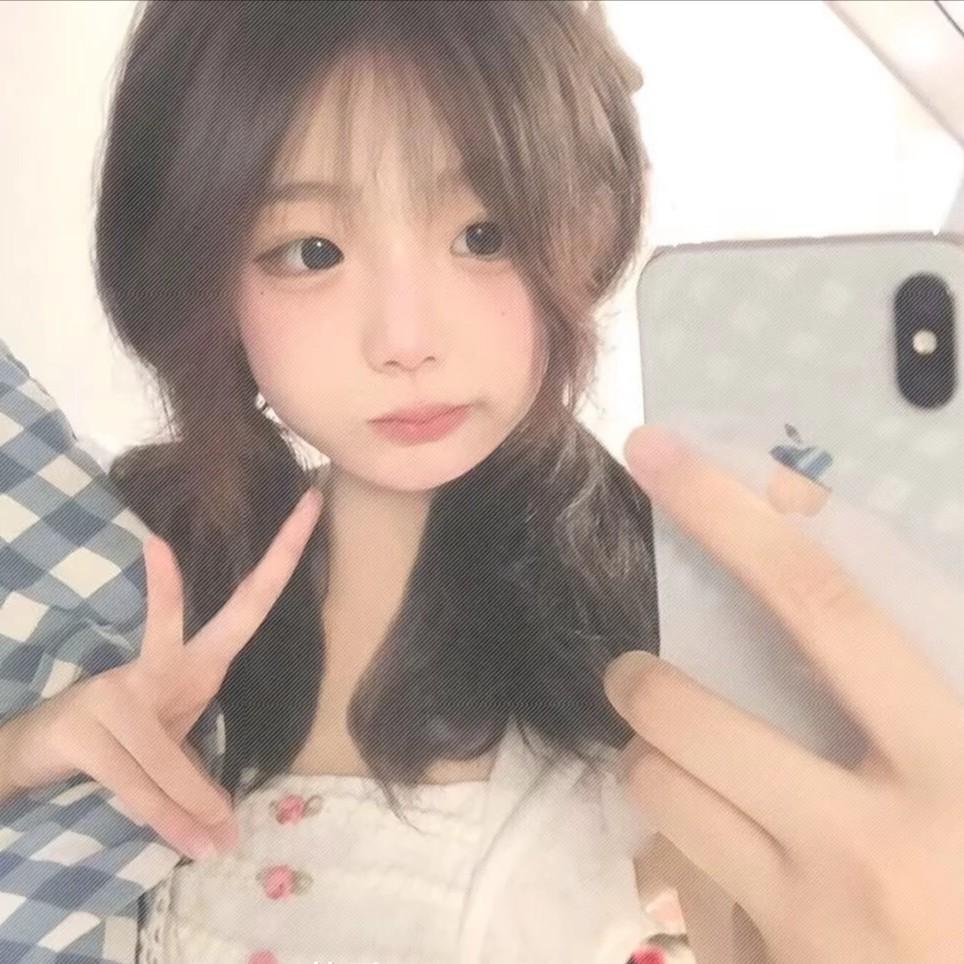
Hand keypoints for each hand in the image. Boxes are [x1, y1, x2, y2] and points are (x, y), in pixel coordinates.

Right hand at [3, 487, 322, 860]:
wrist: (34, 757)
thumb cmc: (116, 744)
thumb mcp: (164, 754)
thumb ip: (194, 770)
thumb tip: (227, 821)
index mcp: (192, 665)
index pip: (247, 607)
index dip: (280, 560)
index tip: (312, 507)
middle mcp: (162, 663)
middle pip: (235, 613)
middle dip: (278, 562)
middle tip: (313, 504)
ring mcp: (123, 688)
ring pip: (172, 748)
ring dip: (193, 804)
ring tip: (221, 840)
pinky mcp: (90, 727)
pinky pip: (136, 782)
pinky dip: (165, 819)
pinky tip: (194, 833)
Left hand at [605, 425, 963, 963]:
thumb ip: (921, 668)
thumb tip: (818, 556)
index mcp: (949, 757)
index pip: (822, 606)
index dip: (730, 518)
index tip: (656, 454)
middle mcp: (872, 839)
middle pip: (688, 714)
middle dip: (639, 681)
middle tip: (636, 674)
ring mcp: (811, 918)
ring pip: (662, 795)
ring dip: (655, 764)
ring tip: (686, 768)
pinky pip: (689, 888)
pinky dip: (694, 858)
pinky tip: (744, 868)